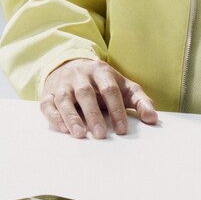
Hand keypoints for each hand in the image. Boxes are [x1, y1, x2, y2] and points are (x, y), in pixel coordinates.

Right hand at [40, 58, 158, 138]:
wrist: (70, 65)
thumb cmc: (101, 82)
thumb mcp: (123, 86)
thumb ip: (139, 101)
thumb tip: (153, 119)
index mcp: (100, 71)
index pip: (109, 89)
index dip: (116, 109)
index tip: (122, 129)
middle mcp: (79, 75)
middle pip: (86, 93)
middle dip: (93, 114)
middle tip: (101, 134)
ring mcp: (62, 84)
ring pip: (64, 98)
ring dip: (71, 116)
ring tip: (80, 134)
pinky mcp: (48, 94)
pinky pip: (48, 104)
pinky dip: (54, 116)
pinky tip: (63, 129)